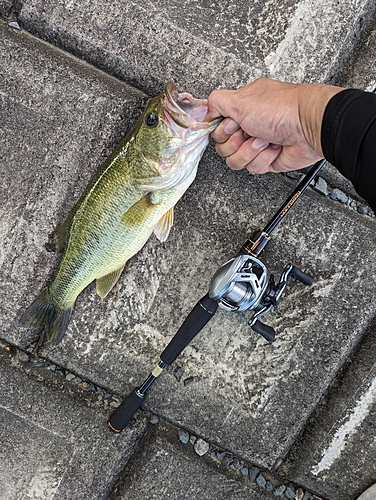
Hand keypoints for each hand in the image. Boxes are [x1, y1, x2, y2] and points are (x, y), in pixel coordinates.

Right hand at [205, 78, 343, 173]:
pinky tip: (274, 148)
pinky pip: (253, 167)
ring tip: (265, 139)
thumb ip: (216, 102)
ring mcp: (257, 144)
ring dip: (250, 151)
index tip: (232, 124)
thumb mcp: (240, 99)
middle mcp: (249, 126)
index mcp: (241, 109)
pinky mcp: (267, 160)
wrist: (308, 126)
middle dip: (236, 141)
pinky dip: (264, 158)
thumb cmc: (282, 108)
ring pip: (235, 160)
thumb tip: (206, 111)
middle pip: (223, 147)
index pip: (217, 127)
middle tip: (250, 131)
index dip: (222, 129)